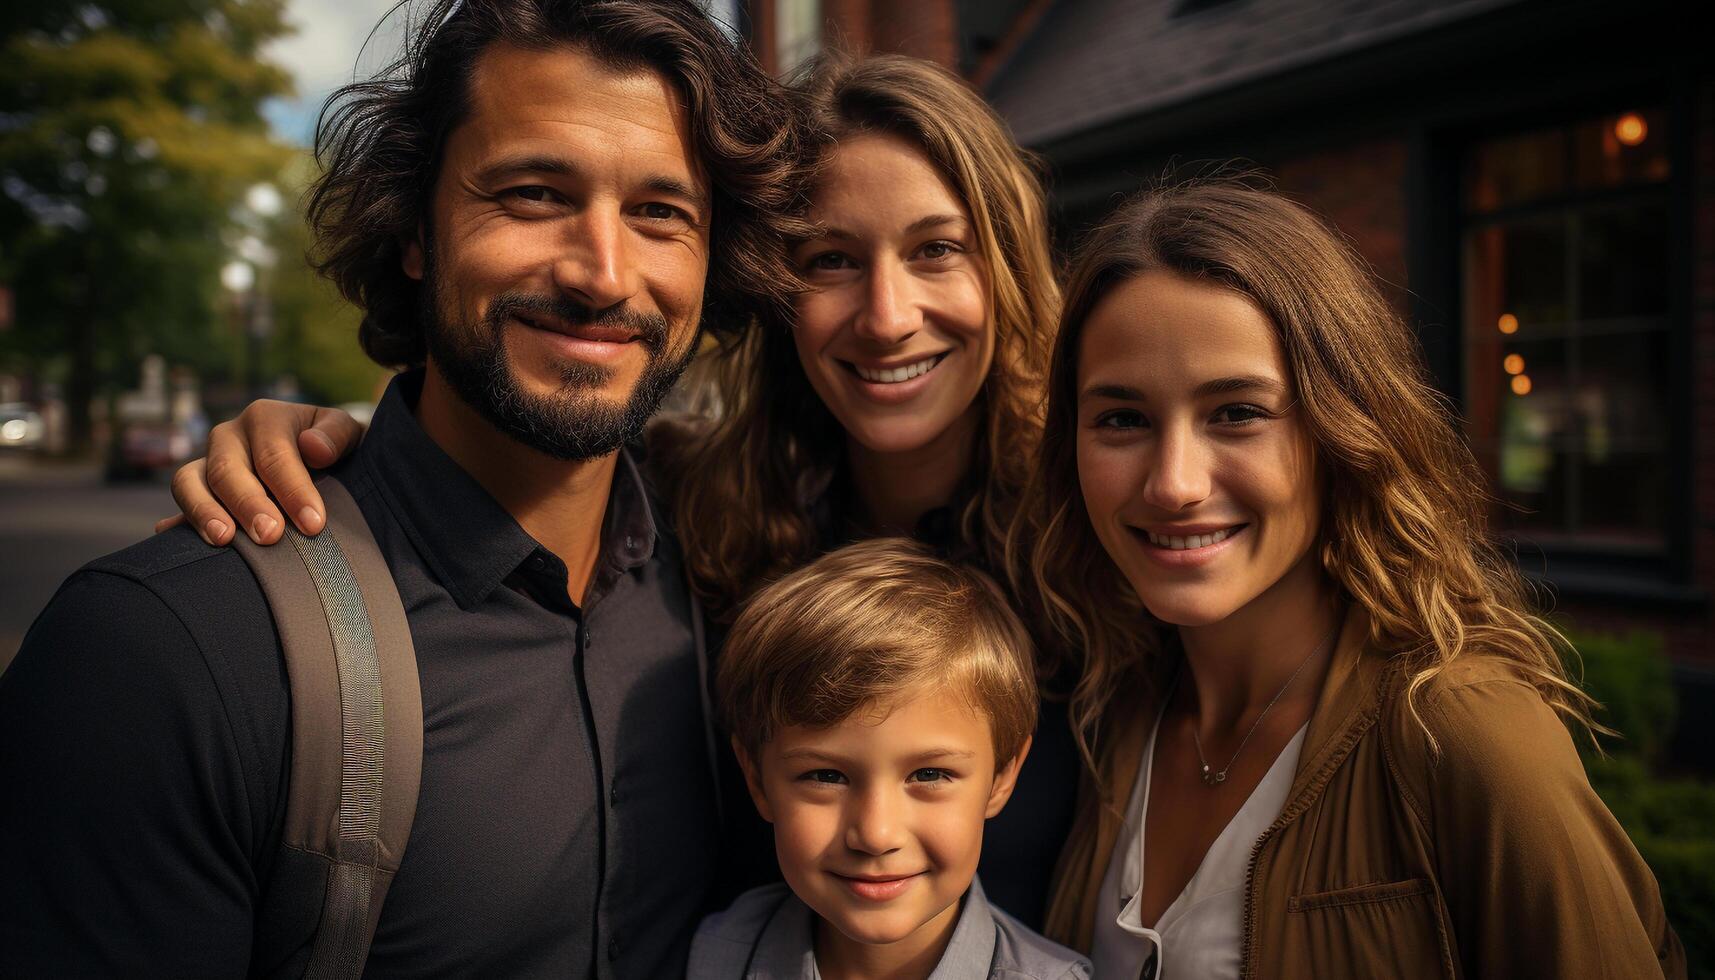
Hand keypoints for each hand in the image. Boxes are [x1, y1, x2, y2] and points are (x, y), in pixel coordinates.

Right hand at [154, 401, 364, 544]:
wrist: (322, 462)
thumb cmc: (336, 450)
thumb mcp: (347, 434)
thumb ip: (337, 435)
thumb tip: (313, 447)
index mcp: (266, 418)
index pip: (274, 455)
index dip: (293, 490)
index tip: (313, 523)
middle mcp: (230, 437)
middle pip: (228, 469)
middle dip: (248, 504)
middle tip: (269, 536)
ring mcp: (207, 463)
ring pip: (189, 482)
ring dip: (204, 511)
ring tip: (224, 539)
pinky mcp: (197, 492)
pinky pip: (179, 505)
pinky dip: (176, 522)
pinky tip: (170, 537)